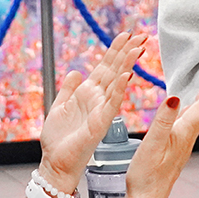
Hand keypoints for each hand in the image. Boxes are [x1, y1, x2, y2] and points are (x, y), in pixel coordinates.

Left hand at [38, 28, 148, 192]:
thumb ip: (68, 90)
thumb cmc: (59, 140)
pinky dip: (119, 88)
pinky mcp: (101, 122)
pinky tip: (126, 75)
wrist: (56, 163)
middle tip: (142, 35)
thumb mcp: (59, 107)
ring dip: (127, 64)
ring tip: (138, 48)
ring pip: (117, 82)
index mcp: (88, 94)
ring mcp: (101, 110)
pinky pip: (112, 102)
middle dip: (128, 52)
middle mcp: (98, 99)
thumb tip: (75, 72)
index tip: (126, 35)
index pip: (105, 67)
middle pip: (115, 70)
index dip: (116, 50)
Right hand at [125, 72, 198, 197]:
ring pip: (197, 118)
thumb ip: (163, 120)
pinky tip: (187, 112)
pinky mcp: (176, 151)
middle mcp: (186, 138)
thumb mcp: (152, 144)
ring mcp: (182, 145)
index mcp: (183, 133)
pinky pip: (189, 126)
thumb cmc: (147, 176)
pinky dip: (193, 113)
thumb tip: (174, 97)